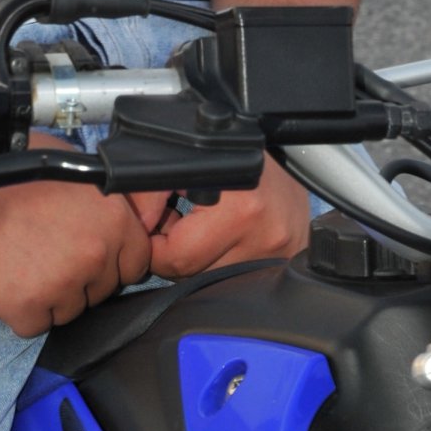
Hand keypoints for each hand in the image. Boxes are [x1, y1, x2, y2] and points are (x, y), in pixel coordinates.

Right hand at [0, 139, 153, 334]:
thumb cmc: (8, 172)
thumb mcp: (72, 167)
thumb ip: (103, 199)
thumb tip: (121, 215)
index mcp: (114, 219)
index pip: (136, 262)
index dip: (112, 258)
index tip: (90, 252)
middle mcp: (95, 255)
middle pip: (104, 289)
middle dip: (82, 277)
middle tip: (49, 252)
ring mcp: (63, 286)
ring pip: (72, 311)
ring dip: (53, 296)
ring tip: (24, 262)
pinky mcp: (29, 310)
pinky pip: (38, 325)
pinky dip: (23, 311)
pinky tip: (9, 280)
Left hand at [148, 156, 312, 280]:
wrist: (292, 149)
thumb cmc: (239, 150)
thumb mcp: (192, 161)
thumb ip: (154, 191)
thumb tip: (138, 226)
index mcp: (240, 211)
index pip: (177, 259)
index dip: (155, 248)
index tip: (154, 233)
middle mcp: (264, 237)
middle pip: (194, 276)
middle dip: (177, 256)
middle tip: (178, 228)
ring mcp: (278, 254)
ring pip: (213, 282)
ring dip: (200, 262)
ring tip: (204, 230)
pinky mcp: (286, 261)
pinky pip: (240, 277)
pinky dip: (224, 262)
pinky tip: (225, 239)